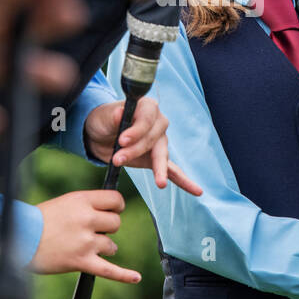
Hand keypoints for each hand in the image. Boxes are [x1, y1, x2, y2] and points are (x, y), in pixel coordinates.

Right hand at [29, 189, 140, 282]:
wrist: (18, 238)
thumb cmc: (38, 221)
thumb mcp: (64, 203)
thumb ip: (86, 205)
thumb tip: (109, 212)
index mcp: (82, 200)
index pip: (116, 200)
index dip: (116, 207)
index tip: (112, 212)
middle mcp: (87, 219)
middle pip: (116, 223)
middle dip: (107, 228)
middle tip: (91, 231)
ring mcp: (85, 241)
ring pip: (111, 245)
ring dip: (102, 248)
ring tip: (81, 246)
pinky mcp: (82, 262)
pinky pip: (109, 270)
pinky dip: (124, 275)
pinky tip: (136, 277)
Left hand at [83, 97, 203, 194]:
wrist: (101, 135)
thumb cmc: (105, 121)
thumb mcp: (105, 116)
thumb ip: (113, 116)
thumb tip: (119, 114)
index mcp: (148, 107)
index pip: (147, 119)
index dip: (136, 130)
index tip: (122, 140)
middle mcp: (158, 123)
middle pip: (153, 139)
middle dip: (136, 151)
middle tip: (117, 159)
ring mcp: (161, 141)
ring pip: (162, 156)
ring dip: (158, 170)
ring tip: (160, 183)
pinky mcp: (158, 158)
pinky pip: (173, 170)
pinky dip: (184, 181)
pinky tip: (197, 191)